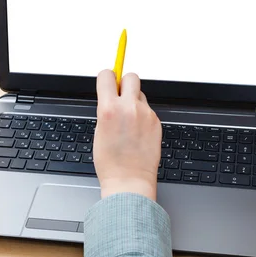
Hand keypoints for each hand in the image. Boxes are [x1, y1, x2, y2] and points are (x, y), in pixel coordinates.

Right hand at [93, 70, 161, 200]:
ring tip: (129, 121)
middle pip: (131, 77)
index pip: (107, 75)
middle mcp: (129, 108)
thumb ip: (105, 110)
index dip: (106, 78)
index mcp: (109, 109)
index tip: (107, 82)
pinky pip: (148, 110)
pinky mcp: (156, 122)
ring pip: (140, 95)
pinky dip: (143, 117)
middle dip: (124, 83)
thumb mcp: (98, 131)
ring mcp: (146, 114)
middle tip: (120, 95)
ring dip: (134, 102)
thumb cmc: (111, 163)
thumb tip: (110, 98)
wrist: (129, 180)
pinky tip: (138, 132)